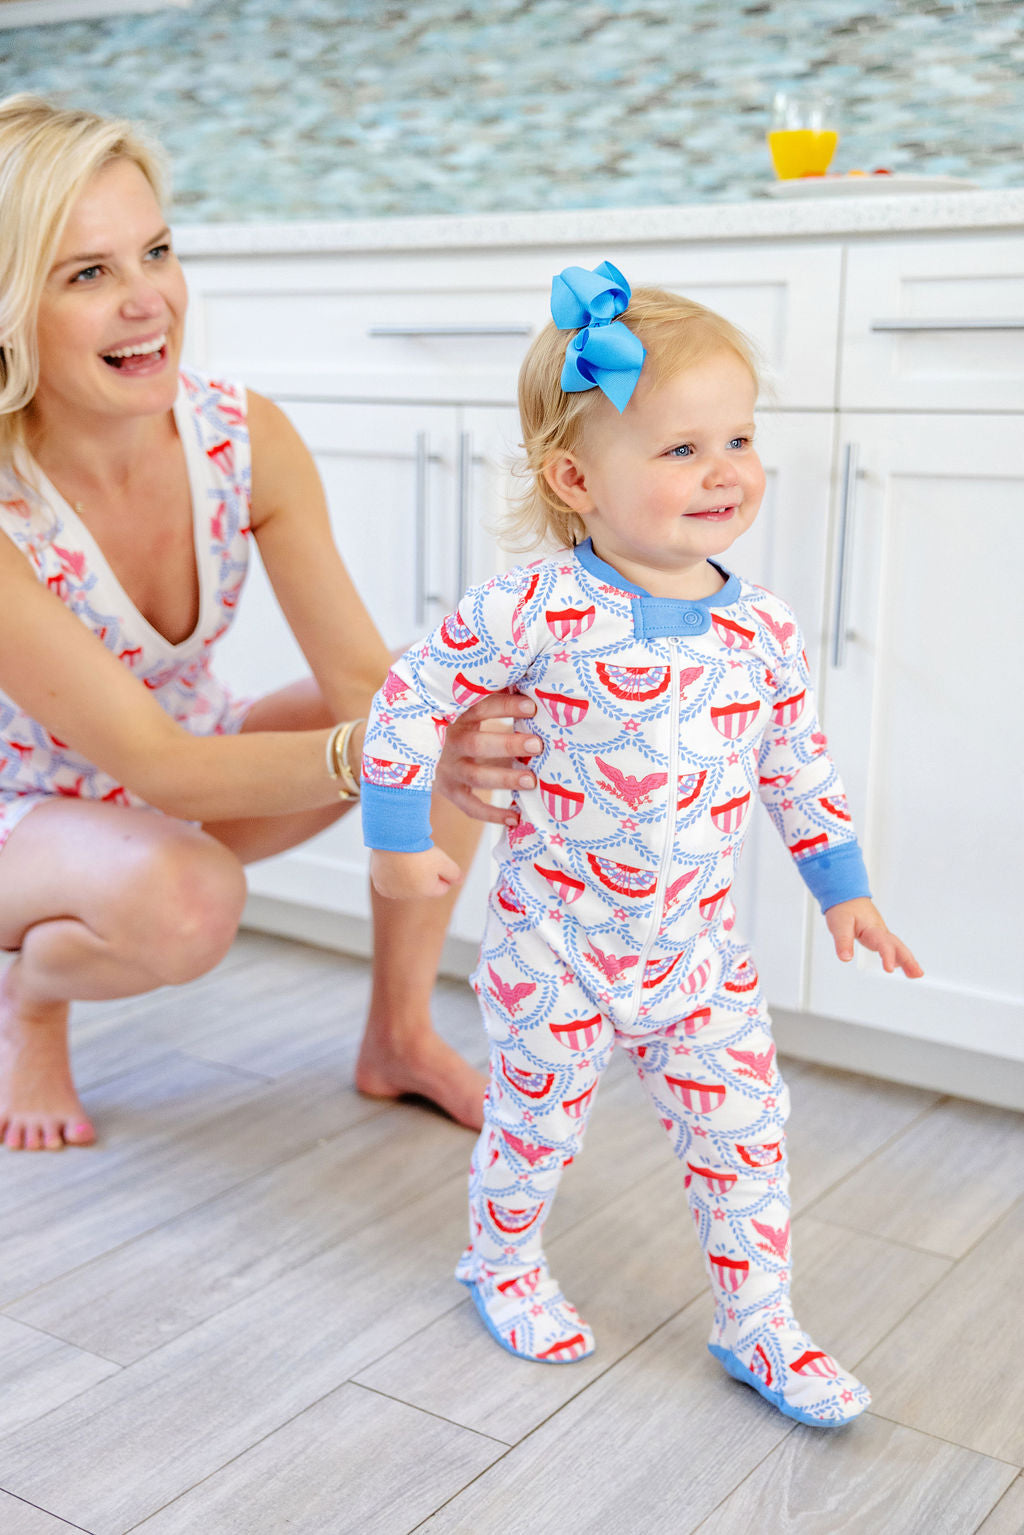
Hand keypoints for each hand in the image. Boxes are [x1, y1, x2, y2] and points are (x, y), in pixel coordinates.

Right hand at [370, 847, 462, 899]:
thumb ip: (454, 874)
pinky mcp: (380, 884)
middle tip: (419, 856)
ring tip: (406, 857)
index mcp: (425, 892)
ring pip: (405, 884)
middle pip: (422, 886)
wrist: (393, 839)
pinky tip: (394, 861)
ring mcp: (393, 891)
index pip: (441, 887)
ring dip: (408, 874)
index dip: (442, 872)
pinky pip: (390, 881)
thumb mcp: (444, 861)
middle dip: (424, 874)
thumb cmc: (418, 850)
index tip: (436, 859)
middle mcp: (408, 896)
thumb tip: (459, 881)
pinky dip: (392, 873)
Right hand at [434, 689, 542, 826]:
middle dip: (508, 744)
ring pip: (476, 777)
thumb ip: (492, 697)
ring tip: (531, 781)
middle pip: (478, 745)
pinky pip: (470, 807)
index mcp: (455, 716)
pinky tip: (516, 817)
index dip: (505, 707)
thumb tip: (532, 681)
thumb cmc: (460, 720)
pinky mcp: (450, 791)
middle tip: (538, 745)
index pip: (480, 708)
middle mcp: (449, 743)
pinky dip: (492, 815)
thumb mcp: (467, 706)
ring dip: (504, 779)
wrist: (417, 746)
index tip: (532, 706)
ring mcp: (448, 769)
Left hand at [825, 898, 923, 977]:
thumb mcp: (839, 924)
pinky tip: (901, 965)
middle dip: (909, 960)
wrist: (846, 895)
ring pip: (897, 946)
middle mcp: (880, 930)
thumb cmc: (843, 907)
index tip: (889, 969)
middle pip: (898, 946)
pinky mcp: (878, 935)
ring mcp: (881, 933)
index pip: (883, 943)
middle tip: (917, 974)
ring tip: (916, 974)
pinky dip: (899, 956)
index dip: (888, 956)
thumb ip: (842, 942)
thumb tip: (846, 958)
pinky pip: (892, 946)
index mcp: (872, 928)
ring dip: (908, 960)